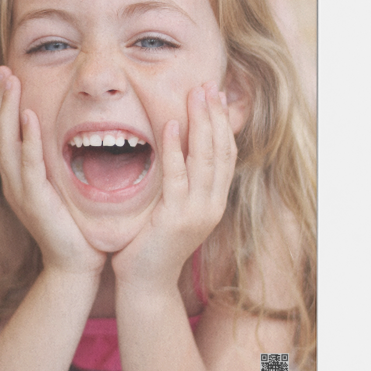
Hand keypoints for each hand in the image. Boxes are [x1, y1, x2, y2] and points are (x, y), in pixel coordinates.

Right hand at [0, 67, 105, 276]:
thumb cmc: (77, 228)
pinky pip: (27, 165)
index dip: (5, 104)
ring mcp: (21, 191)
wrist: (77, 265)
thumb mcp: (65, 189)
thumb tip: (75, 138)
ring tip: (9, 81)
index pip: (6, 134)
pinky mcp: (34, 201)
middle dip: (0, 99)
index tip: (9, 75)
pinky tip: (28, 117)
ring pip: (6, 143)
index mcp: (20, 178)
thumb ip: (62, 165)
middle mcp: (14, 182)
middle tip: (3, 69)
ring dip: (8, 110)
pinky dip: (26, 139)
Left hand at [111, 81, 236, 293]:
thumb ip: (179, 185)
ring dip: (201, 123)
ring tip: (195, 95)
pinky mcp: (176, 218)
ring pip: (205, 159)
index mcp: (213, 202)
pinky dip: (177, 147)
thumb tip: (175, 151)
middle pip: (221, 151)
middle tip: (208, 86)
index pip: (226, 155)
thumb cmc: (151, 246)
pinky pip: (178, 175)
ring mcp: (197, 212)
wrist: (144, 284)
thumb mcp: (172, 210)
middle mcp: (212, 206)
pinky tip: (173, 124)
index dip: (223, 124)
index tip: (216, 96)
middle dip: (215, 116)